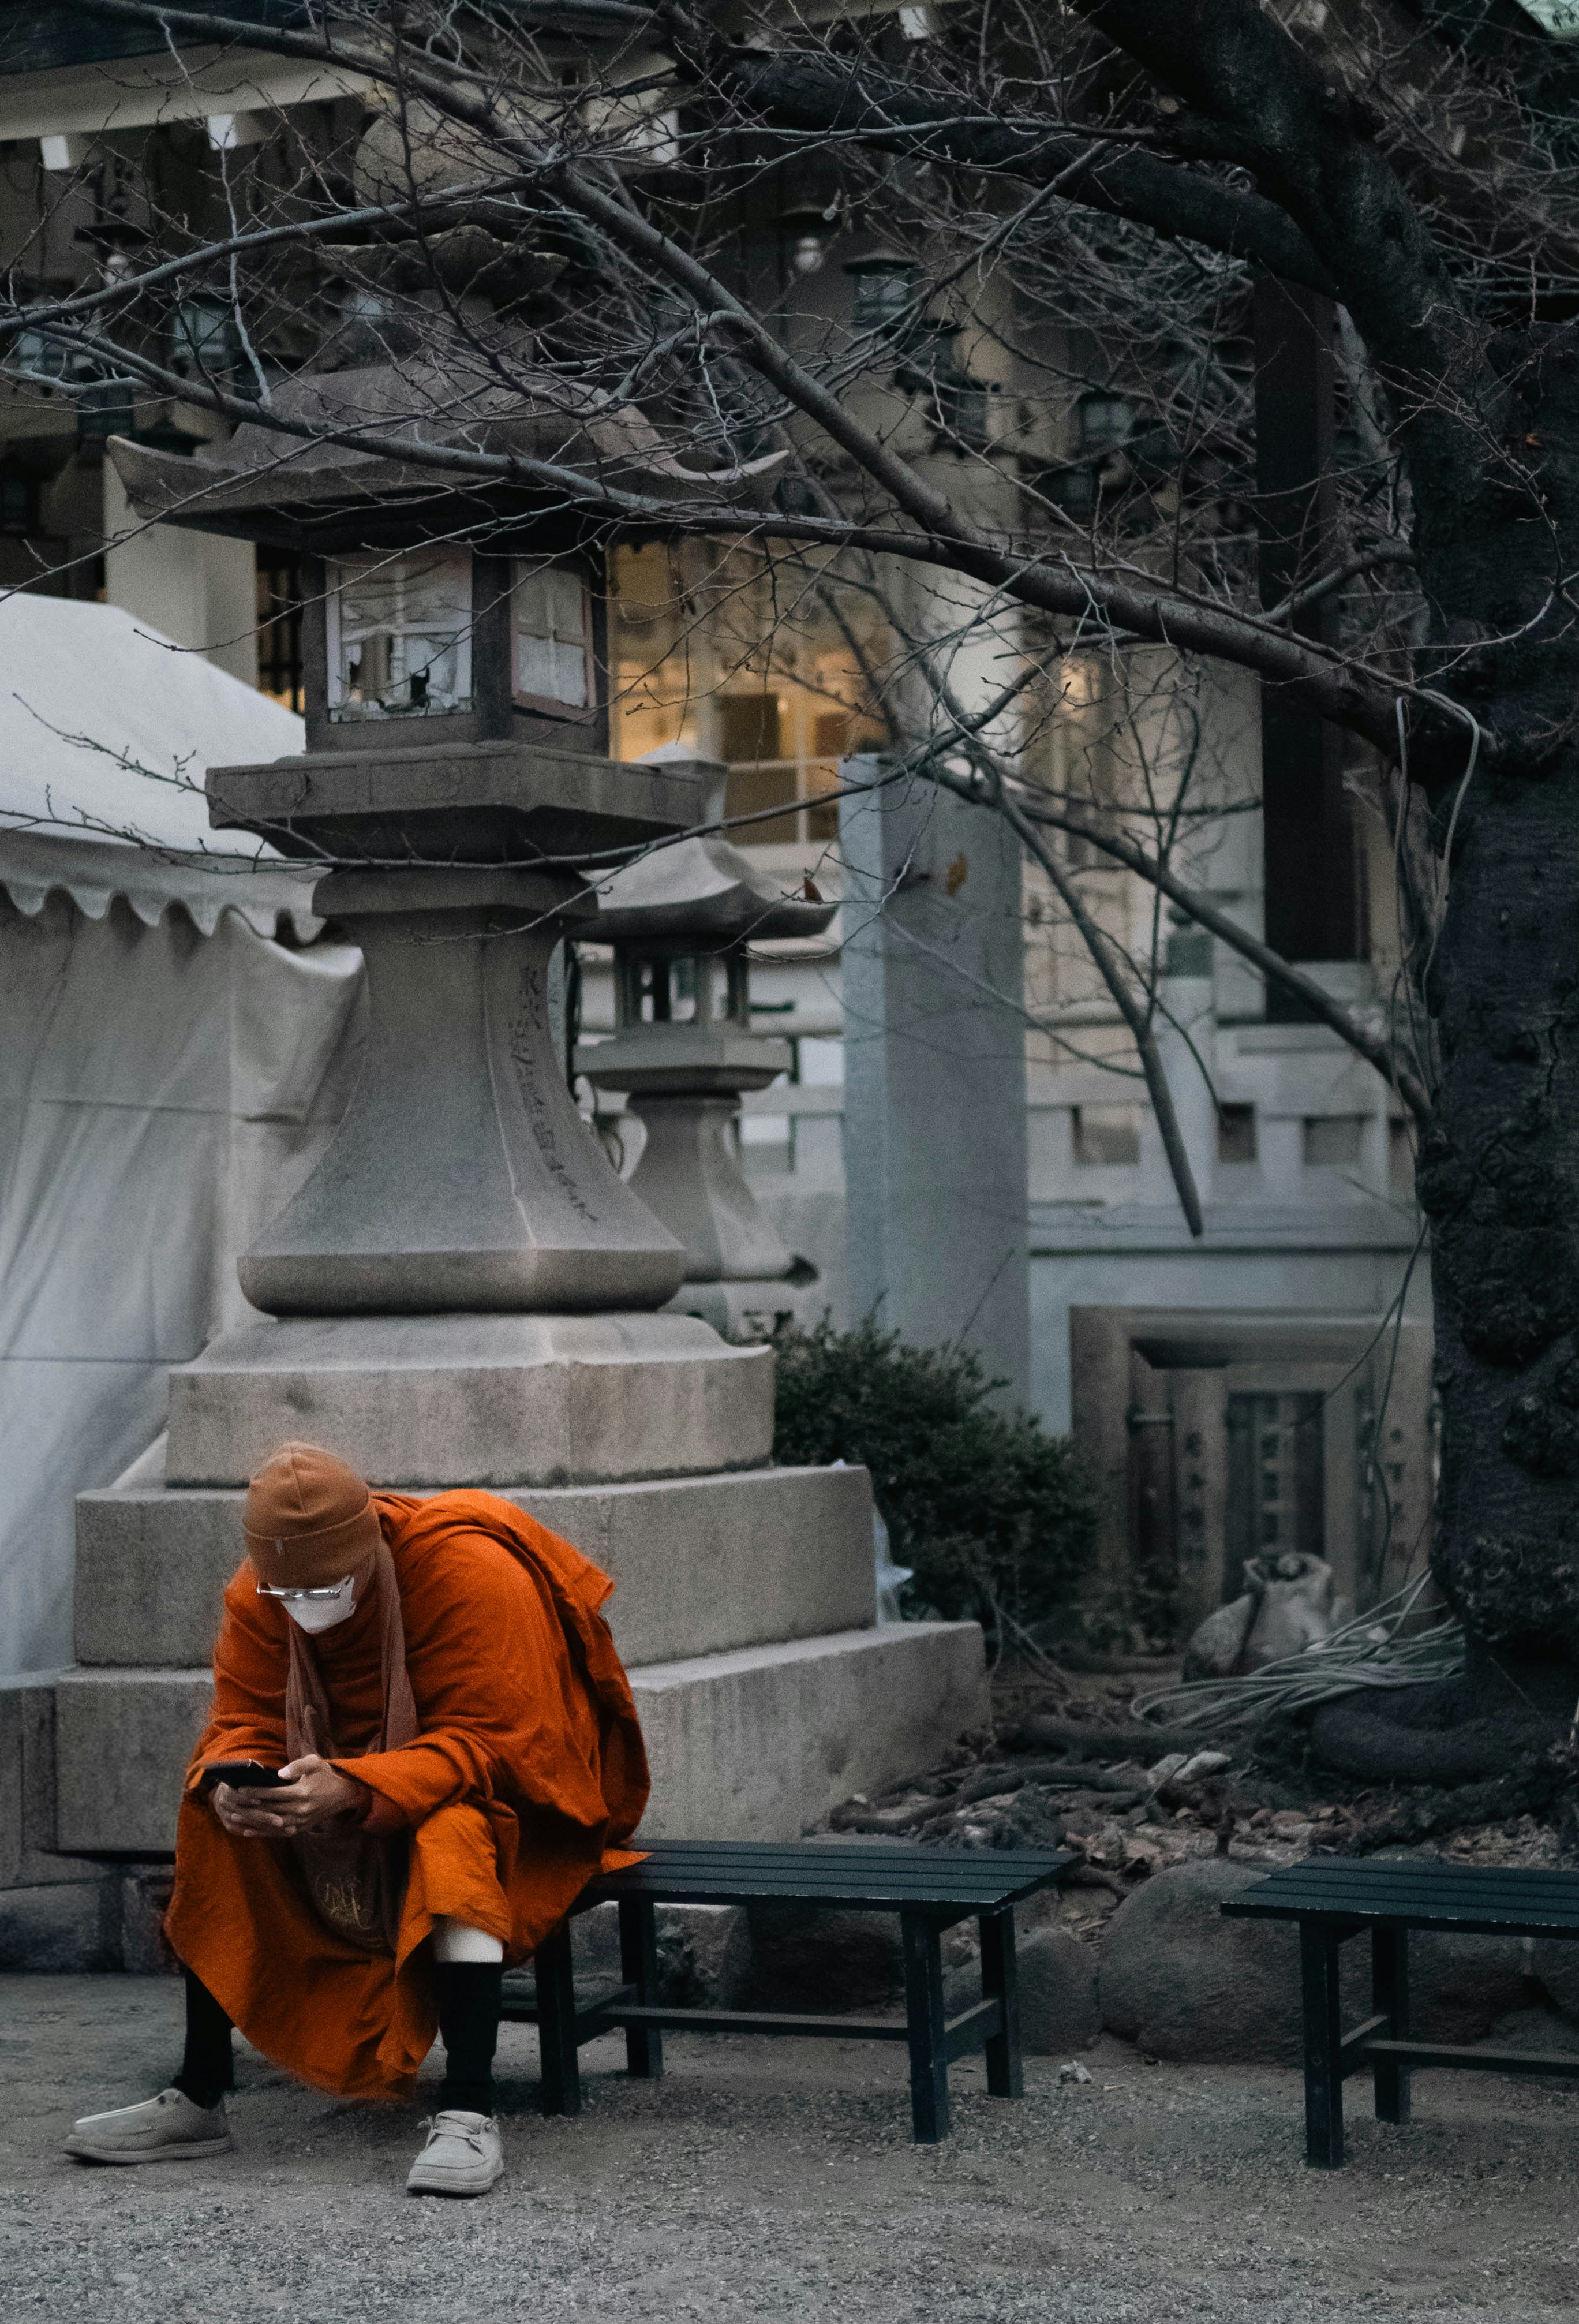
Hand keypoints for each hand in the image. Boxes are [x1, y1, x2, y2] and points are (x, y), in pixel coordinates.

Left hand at [210, 1754, 367, 1838]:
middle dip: (248, 1807)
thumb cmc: (326, 1775)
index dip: (256, 1791)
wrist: (344, 1794)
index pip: (273, 1794)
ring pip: (270, 1824)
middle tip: (231, 1802)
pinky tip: (247, 1831)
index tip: (240, 1788)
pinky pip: (277, 1833)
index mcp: (302, 1793)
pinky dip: (261, 1833)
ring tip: (233, 1817)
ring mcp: (300, 1822)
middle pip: (268, 1810)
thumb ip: (297, 1766)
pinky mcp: (300, 1829)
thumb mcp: (315, 1763)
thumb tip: (278, 1774)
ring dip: (251, 1821)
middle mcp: (300, 1811)